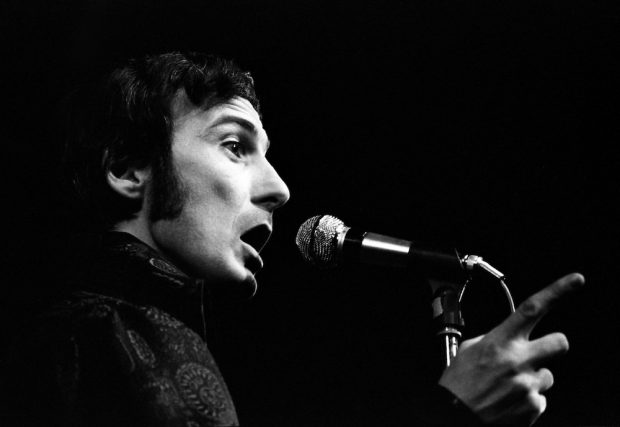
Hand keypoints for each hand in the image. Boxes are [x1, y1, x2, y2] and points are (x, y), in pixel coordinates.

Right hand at [438, 273, 584, 425]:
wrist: (455, 417)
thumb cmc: (458, 384)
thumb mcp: (469, 351)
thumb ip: (494, 340)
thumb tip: (507, 337)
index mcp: (500, 341)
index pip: (532, 308)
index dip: (557, 290)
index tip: (576, 279)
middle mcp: (518, 361)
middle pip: (559, 342)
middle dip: (552, 346)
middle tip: (536, 353)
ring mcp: (528, 385)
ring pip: (547, 376)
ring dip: (532, 379)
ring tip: (508, 386)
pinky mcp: (533, 407)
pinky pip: (540, 400)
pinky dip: (526, 401)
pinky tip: (508, 401)